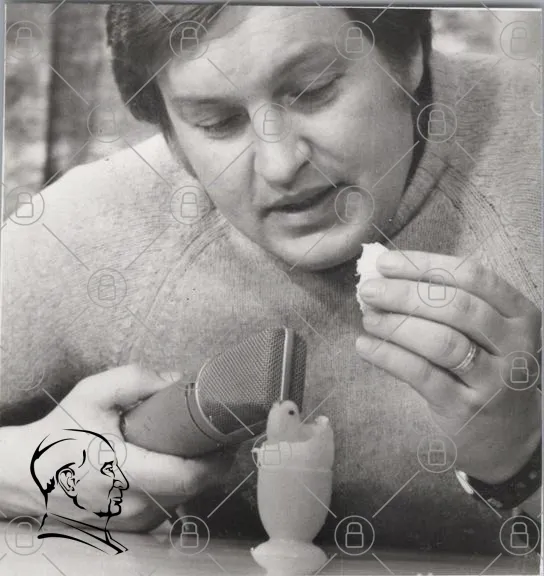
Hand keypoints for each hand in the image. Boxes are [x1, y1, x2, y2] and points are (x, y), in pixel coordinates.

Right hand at [1, 365, 234, 531]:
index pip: (186, 477)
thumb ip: (136, 380)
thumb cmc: (62, 431)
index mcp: (123, 472)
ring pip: (180, 500)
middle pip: (191, 489)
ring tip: (197, 447)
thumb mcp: (92, 392)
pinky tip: (172, 464)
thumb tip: (177, 379)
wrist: (26, 475)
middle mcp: (131, 505)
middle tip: (218, 436)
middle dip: (211, 464)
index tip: (227, 438)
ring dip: (195, 475)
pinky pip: (165, 508)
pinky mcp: (127, 528)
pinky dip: (176, 487)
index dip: (216, 461)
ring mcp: (130, 522)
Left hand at [355, 250, 541, 483]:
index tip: (385, 263)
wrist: (506, 434)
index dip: (424, 265)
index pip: (472, 276)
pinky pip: (422, 375)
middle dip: (404, 294)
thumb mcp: (482, 332)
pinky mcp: (466, 408)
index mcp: (519, 313)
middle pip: (456, 307)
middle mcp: (515, 344)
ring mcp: (494, 380)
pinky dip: (388, 356)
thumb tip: (386, 276)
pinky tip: (365, 346)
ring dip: (396, 325)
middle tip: (368, 290)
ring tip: (368, 319)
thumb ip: (445, 302)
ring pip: (442, 342)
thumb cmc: (484, 367)